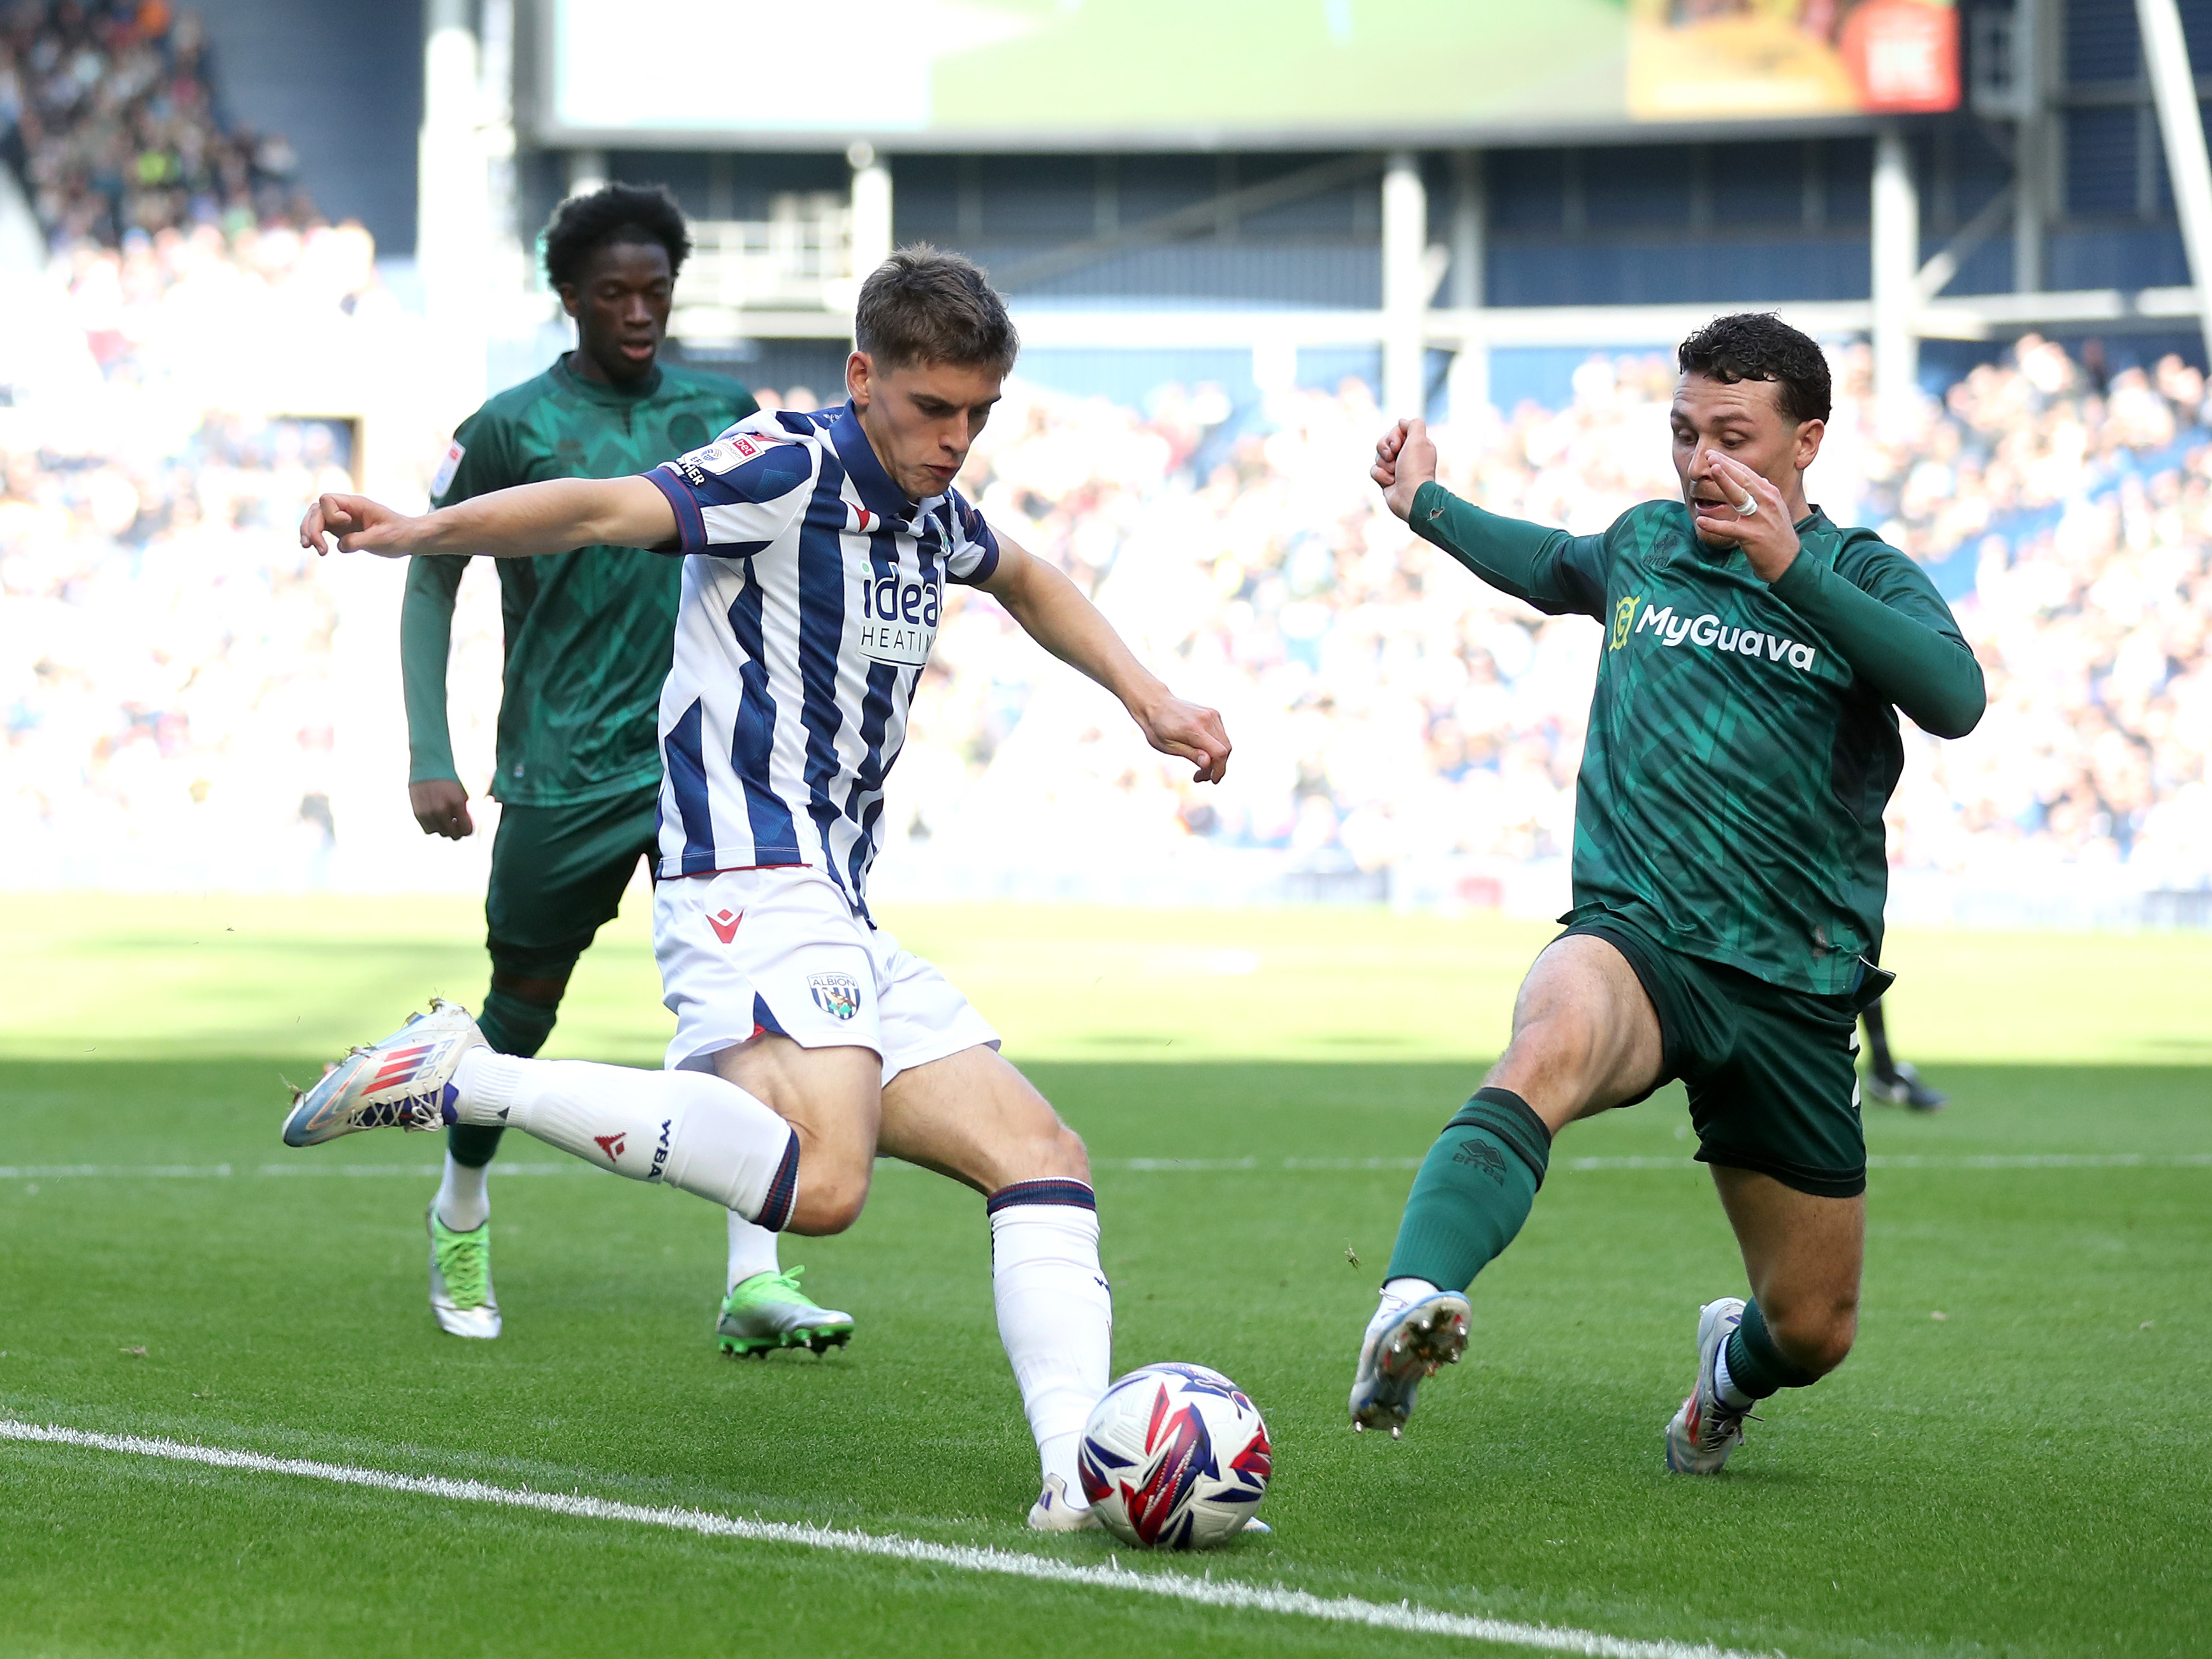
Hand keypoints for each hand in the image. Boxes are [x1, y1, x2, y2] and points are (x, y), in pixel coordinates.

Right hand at [301, 493, 420, 557]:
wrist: (409, 538)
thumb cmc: (399, 535)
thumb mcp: (382, 539)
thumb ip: (359, 541)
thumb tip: (339, 546)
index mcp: (356, 504)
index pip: (328, 500)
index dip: (331, 514)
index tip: (346, 525)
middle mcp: (346, 509)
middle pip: (317, 509)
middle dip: (312, 527)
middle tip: (320, 549)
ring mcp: (343, 519)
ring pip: (315, 518)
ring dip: (308, 531)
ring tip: (308, 547)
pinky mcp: (342, 530)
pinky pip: (321, 529)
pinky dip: (314, 536)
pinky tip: (313, 547)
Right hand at [409, 778, 474, 838]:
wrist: (428, 766)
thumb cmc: (448, 780)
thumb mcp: (461, 793)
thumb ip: (465, 811)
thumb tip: (466, 826)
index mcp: (456, 802)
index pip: (466, 830)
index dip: (468, 830)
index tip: (467, 827)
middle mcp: (442, 809)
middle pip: (454, 834)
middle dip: (457, 831)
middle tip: (457, 824)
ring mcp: (429, 812)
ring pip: (441, 832)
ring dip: (445, 828)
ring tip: (446, 818)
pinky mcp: (418, 813)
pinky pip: (429, 829)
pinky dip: (433, 826)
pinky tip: (436, 817)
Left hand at [1132, 691, 1231, 784]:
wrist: (1156, 703)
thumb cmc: (1158, 727)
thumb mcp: (1169, 746)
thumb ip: (1191, 754)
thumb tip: (1208, 763)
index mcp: (1194, 728)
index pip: (1219, 752)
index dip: (1219, 770)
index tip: (1212, 781)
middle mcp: (1206, 719)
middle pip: (1225, 749)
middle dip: (1217, 767)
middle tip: (1200, 777)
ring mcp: (1211, 714)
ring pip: (1225, 743)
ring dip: (1217, 759)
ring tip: (1201, 768)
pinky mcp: (1213, 713)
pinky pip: (1221, 735)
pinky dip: (1216, 747)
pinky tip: (1203, 753)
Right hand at [1370, 418, 1438, 521]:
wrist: (1410, 496)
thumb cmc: (1415, 469)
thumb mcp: (1419, 440)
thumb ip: (1413, 425)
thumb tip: (1402, 421)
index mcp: (1416, 444)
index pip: (1396, 430)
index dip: (1393, 436)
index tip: (1398, 445)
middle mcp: (1406, 455)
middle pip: (1384, 442)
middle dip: (1384, 449)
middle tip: (1392, 457)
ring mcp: (1396, 467)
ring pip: (1378, 456)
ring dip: (1384, 464)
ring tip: (1394, 472)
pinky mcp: (1386, 479)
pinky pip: (1374, 470)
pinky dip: (1380, 475)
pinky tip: (1390, 482)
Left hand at [1689, 453, 1799, 581]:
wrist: (1789, 563)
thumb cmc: (1777, 536)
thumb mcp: (1773, 510)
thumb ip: (1761, 495)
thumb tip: (1751, 479)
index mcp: (1770, 495)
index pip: (1748, 474)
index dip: (1731, 463)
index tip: (1715, 454)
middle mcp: (1767, 502)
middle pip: (1744, 479)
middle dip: (1726, 465)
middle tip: (1709, 454)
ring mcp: (1760, 519)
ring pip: (1740, 496)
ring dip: (1725, 481)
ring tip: (1712, 470)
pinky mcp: (1753, 536)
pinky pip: (1730, 529)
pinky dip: (1715, 525)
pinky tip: (1700, 521)